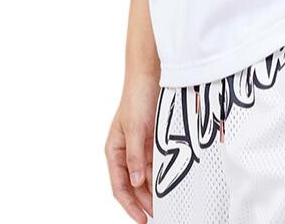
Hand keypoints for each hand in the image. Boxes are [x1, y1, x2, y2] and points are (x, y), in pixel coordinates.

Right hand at [105, 70, 159, 222]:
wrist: (151, 74)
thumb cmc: (137, 97)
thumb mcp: (135, 128)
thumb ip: (135, 156)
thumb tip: (136, 183)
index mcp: (114, 150)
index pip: (120, 186)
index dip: (129, 205)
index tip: (142, 219)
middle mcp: (126, 151)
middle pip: (133, 185)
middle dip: (144, 201)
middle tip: (158, 215)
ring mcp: (140, 146)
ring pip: (146, 176)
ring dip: (154, 190)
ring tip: (166, 204)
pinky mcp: (154, 140)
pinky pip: (157, 163)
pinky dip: (162, 174)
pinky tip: (171, 183)